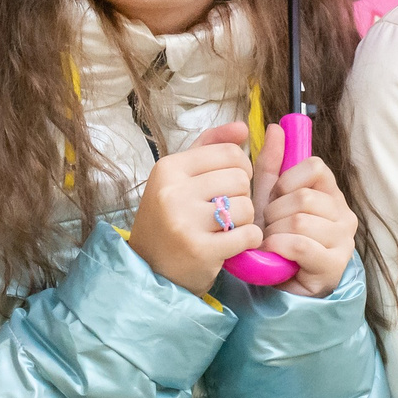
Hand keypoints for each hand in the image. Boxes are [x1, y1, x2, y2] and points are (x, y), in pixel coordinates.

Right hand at [127, 123, 261, 293]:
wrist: (149, 270)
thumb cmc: (168, 220)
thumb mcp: (180, 177)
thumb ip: (209, 147)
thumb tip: (243, 127)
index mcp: (169, 168)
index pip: (229, 153)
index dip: (240, 168)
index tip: (229, 185)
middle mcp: (173, 191)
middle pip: (240, 179)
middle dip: (241, 196)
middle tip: (224, 212)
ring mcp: (184, 222)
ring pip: (246, 207)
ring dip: (244, 221)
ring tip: (224, 229)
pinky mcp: (199, 250)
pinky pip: (248, 235)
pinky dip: (248, 241)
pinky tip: (233, 245)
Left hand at [259, 148, 356, 297]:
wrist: (280, 282)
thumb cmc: (277, 237)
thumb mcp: (270, 198)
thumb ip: (272, 164)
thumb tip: (276, 128)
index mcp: (331, 193)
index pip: (315, 167)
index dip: (287, 180)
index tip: (275, 197)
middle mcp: (344, 214)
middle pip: (305, 197)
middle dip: (275, 212)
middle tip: (269, 226)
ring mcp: (343, 241)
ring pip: (301, 220)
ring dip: (275, 231)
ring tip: (272, 241)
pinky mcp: (333, 265)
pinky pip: (300, 244)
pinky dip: (279, 246)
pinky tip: (275, 252)